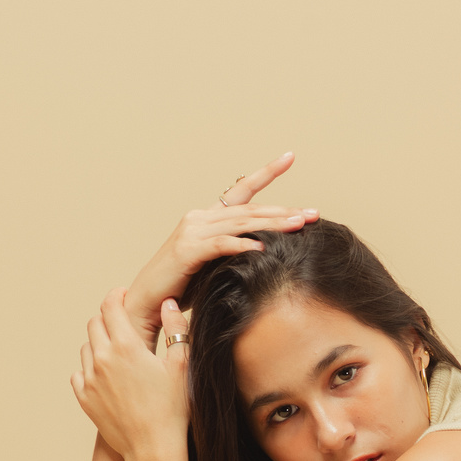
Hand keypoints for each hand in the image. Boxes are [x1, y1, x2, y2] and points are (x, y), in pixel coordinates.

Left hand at [72, 288, 190, 460]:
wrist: (153, 448)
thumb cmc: (173, 409)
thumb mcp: (181, 365)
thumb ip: (176, 329)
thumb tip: (166, 303)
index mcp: (126, 346)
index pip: (111, 306)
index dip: (117, 296)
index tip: (122, 295)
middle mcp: (102, 359)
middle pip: (95, 323)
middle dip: (108, 319)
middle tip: (123, 326)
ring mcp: (90, 379)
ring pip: (86, 348)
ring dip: (99, 345)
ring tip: (118, 354)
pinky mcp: (84, 398)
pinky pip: (79, 373)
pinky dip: (90, 370)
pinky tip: (107, 377)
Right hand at [124, 151, 318, 346]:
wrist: (147, 303)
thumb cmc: (181, 289)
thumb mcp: (214, 266)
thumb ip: (235, 254)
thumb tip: (267, 254)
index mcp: (207, 219)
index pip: (241, 191)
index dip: (266, 173)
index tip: (289, 158)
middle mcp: (199, 218)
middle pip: (249, 209)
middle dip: (283, 210)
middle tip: (313, 213)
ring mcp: (192, 231)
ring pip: (240, 223)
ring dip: (272, 224)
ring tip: (299, 224)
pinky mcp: (187, 250)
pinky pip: (222, 245)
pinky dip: (244, 246)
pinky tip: (264, 249)